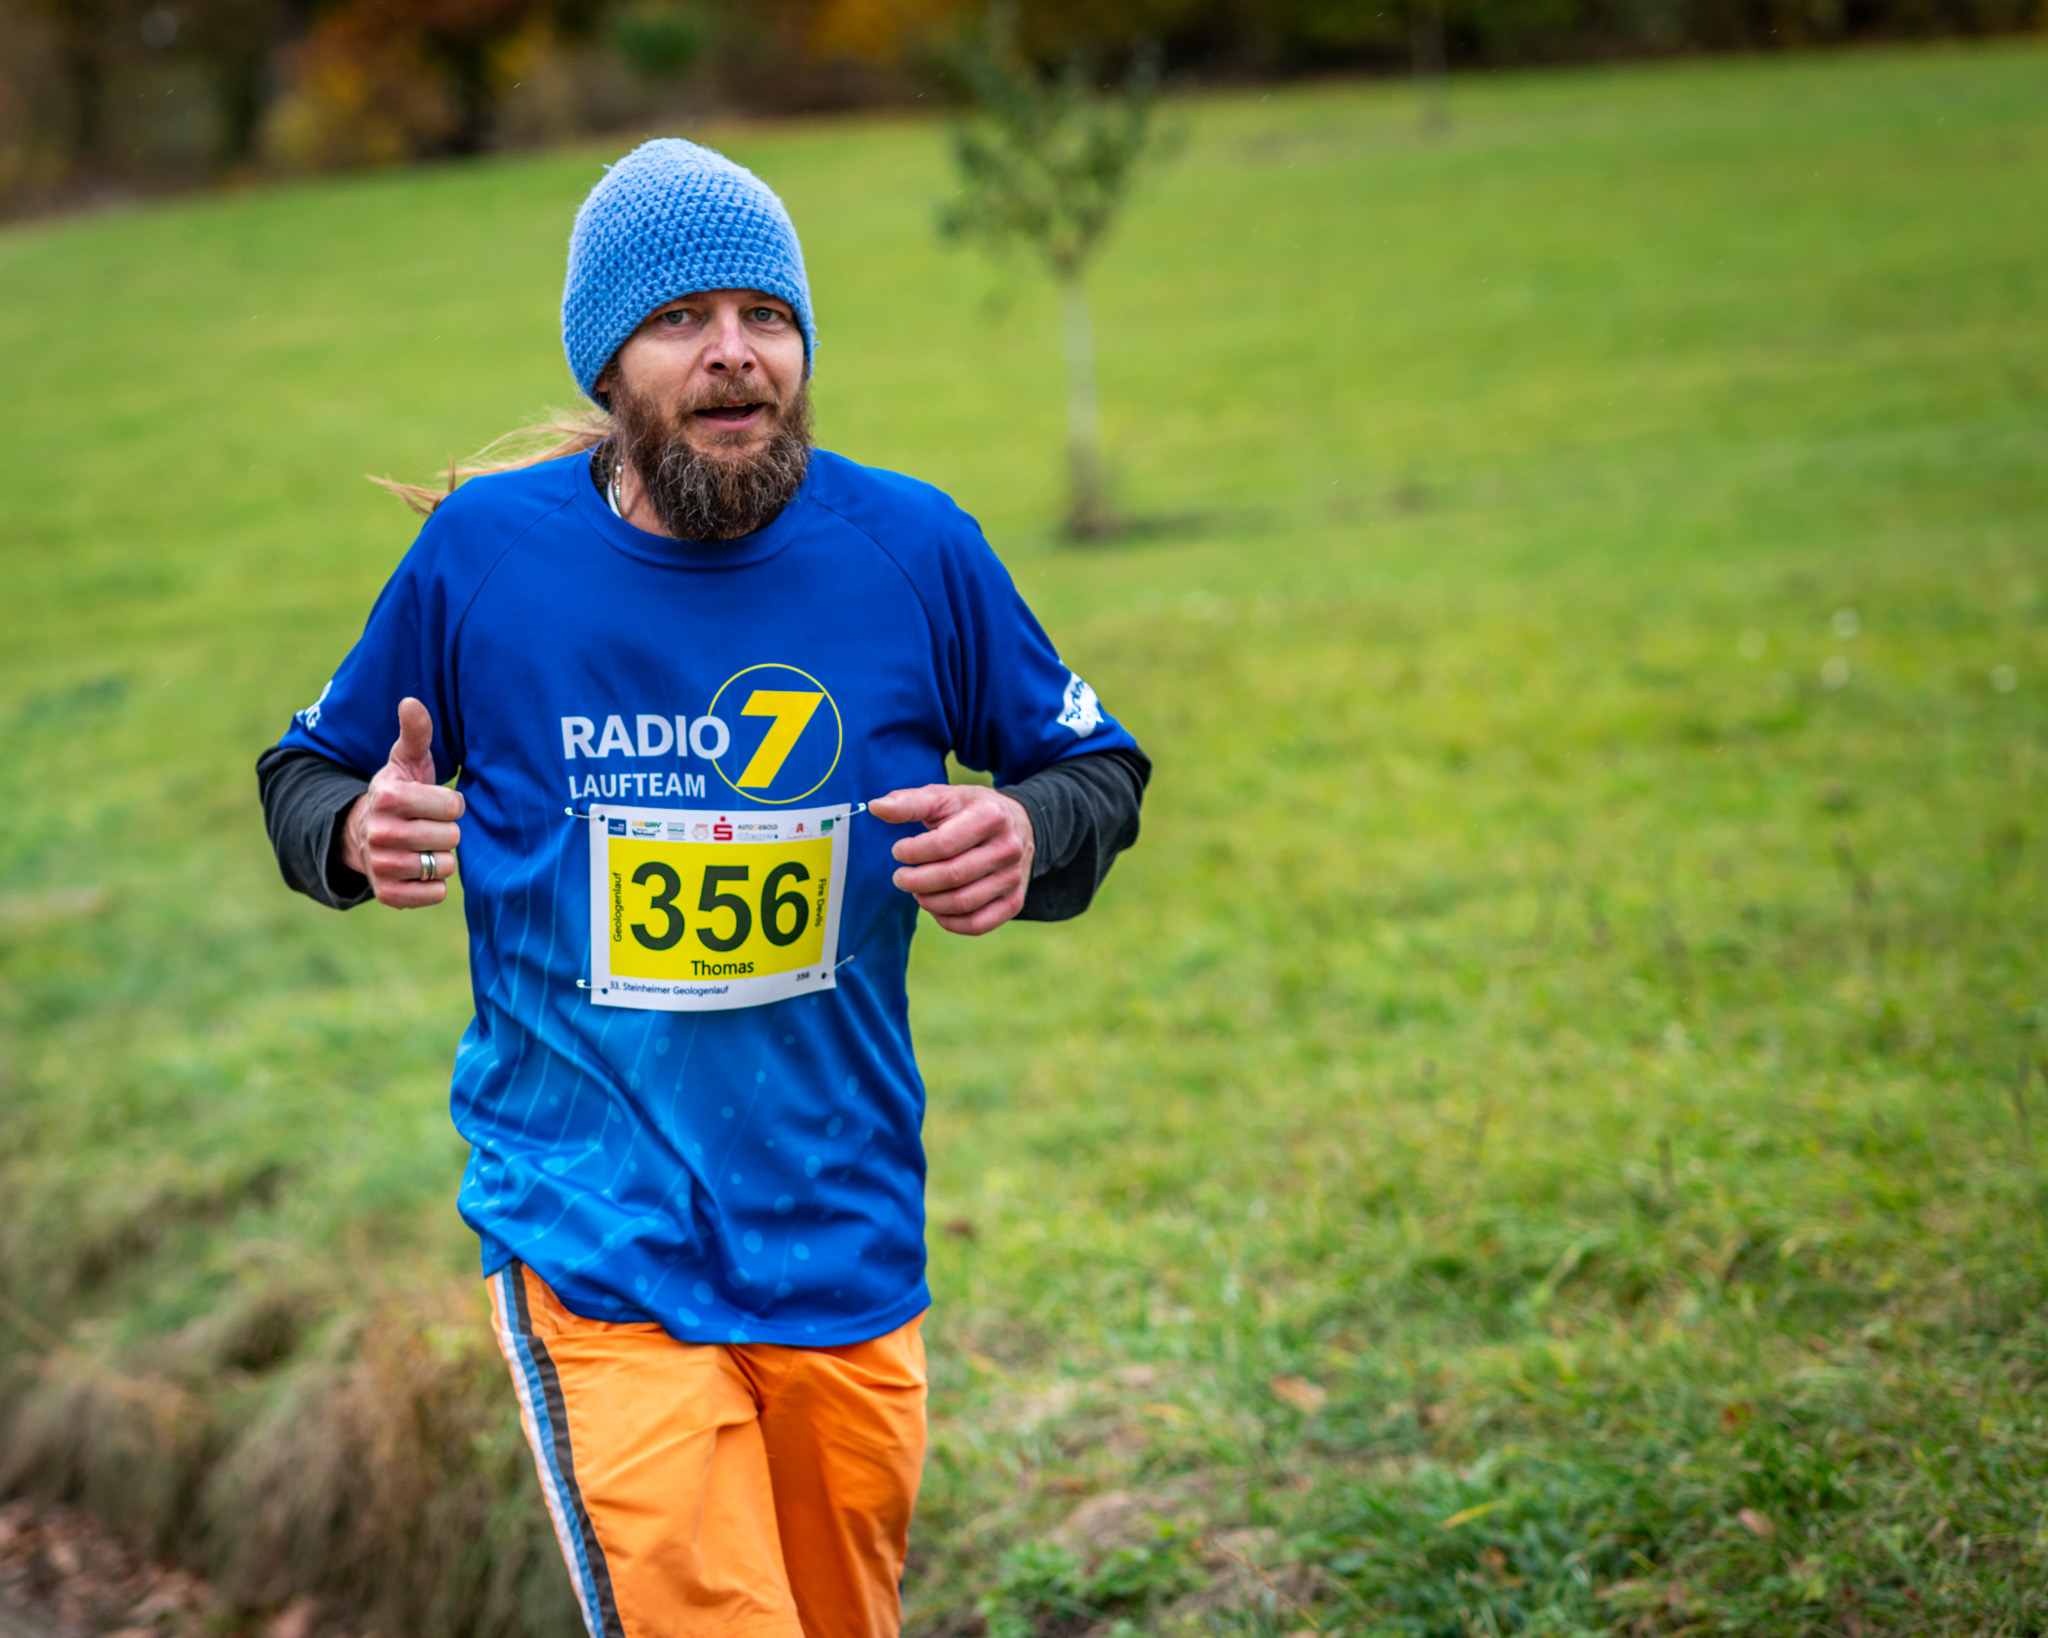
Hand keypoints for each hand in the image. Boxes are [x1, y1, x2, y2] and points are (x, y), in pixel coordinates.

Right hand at [340, 697, 463, 907]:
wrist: (365, 834)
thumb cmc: (400, 794)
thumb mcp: (407, 761)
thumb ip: (416, 733)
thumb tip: (412, 701)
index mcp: (388, 797)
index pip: (453, 805)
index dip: (452, 804)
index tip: (436, 803)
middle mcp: (379, 833)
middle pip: (451, 837)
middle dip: (447, 831)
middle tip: (428, 826)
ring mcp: (381, 866)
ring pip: (443, 866)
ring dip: (442, 858)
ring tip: (423, 846)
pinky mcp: (387, 894)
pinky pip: (435, 894)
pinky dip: (435, 885)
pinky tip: (420, 870)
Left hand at [869, 783, 1034, 935]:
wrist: (1018, 825)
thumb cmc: (970, 811)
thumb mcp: (943, 798)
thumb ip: (909, 802)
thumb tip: (876, 807)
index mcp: (990, 816)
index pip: (943, 844)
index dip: (913, 852)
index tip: (898, 851)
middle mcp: (1007, 848)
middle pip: (952, 876)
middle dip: (916, 881)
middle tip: (900, 878)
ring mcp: (1013, 878)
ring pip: (963, 903)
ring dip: (929, 902)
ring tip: (916, 891)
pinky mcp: (1014, 902)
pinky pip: (977, 924)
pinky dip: (949, 922)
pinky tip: (936, 908)